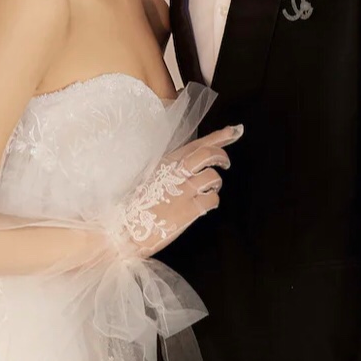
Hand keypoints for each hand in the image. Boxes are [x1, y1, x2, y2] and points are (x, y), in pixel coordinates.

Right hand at [109, 125, 241, 257]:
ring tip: (209, 189)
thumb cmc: (135, 206)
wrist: (125, 230)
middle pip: (209, 154)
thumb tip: (190, 163)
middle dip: (222, 156)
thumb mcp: (150, 179)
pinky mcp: (190, 209)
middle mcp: (176, 172)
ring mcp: (184, 190)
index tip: (234, 130)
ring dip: (215, 183)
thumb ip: (170, 169)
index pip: (197, 144)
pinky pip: (212, 200)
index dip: (218, 136)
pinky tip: (204, 205)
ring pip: (213, 177)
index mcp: (166, 162)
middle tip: (225, 163)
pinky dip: (212, 201)